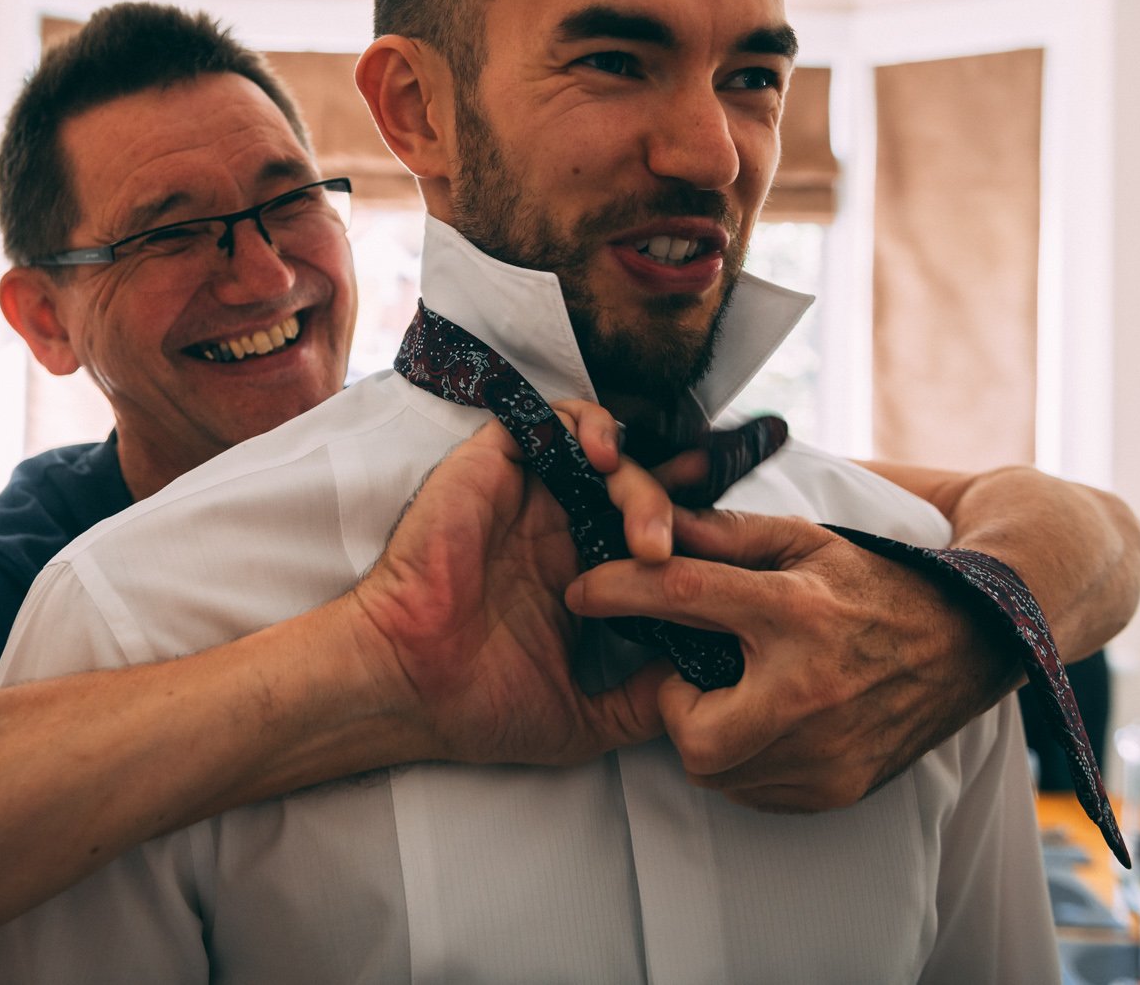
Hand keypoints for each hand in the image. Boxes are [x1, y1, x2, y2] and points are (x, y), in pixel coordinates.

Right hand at [346, 405, 671, 767]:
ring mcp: (528, 497)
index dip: (691, 531)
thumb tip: (706, 687)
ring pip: (607, 453)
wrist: (408, 686)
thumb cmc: (477, 706)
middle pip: (637, 490)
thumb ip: (644, 702)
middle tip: (685, 550)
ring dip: (643, 480)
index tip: (731, 549)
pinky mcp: (495, 466)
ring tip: (651, 534)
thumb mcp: (586, 719)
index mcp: (577, 577)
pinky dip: (592, 427)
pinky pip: (553, 419)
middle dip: (678, 508)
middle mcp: (557, 530)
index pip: (646, 535)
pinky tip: (609, 462)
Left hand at [563, 508, 1014, 811]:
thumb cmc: (879, 583)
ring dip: (712, 732)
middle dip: (676, 704)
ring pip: (717, 769)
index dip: (619, 590)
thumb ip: (724, 534)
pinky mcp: (837, 789)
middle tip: (701, 674)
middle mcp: (810, 691)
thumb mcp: (807, 540)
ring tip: (745, 692)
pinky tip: (774, 720)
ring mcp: (828, 752)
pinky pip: (753, 790)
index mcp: (797, 612)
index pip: (683, 596)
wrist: (974, 642)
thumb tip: (649, 520)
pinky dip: (748, 760)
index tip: (582, 590)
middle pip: (689, 729)